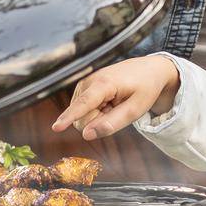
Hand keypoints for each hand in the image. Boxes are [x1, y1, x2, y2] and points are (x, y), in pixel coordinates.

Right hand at [53, 56, 180, 139]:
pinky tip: (108, 103)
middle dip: (96, 122)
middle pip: (81, 116)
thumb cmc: (145, 88)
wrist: (149, 70)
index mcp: (105, 83)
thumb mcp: (136, 109)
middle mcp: (90, 80)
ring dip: (96, 117)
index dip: (70, 117)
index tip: (56, 127)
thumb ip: (112, 123)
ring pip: (80, 115)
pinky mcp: (84, 87)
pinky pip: (83, 110)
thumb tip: (87, 135)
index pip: (84, 103)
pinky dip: (95, 111)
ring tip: (114, 105)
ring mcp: (85, 83)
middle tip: (117, 111)